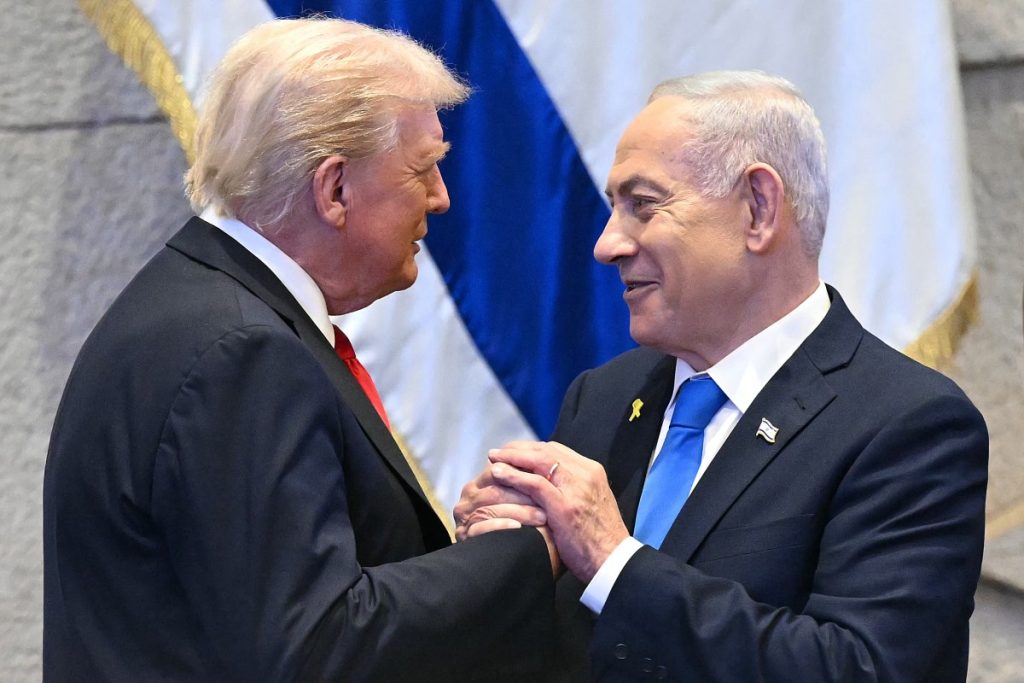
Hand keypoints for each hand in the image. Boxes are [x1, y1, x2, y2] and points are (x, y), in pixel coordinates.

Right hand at [454, 463, 546, 538]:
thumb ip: (533, 480)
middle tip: (549, 499)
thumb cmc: (536, 529)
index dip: (526, 474)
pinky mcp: (464, 536)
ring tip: (543, 516)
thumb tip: (549, 455)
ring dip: (518, 511)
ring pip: (489, 507)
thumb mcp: (535, 501)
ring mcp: (465, 517)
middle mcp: (470, 496)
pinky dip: (500, 526)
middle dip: (524, 493)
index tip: (551, 478)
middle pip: (495, 488)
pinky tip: (518, 528)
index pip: (501, 470)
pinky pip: (480, 528)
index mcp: (483, 481)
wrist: (527, 561)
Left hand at [488, 441, 628, 582]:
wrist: (615, 562)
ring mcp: (576, 489)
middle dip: (518, 449)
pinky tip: (498, 473)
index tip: (514, 452)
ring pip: (539, 462)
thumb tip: (550, 484)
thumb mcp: (590, 505)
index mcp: (592, 472)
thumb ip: (574, 490)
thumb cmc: (600, 540)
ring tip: (492, 459)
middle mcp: (585, 474)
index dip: (531, 449)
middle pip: (546, 450)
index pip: (557, 450)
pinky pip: (534, 483)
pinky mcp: (565, 506)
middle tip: (497, 452)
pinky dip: (514, 476)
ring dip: (512, 458)